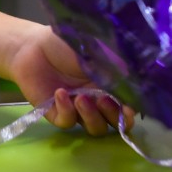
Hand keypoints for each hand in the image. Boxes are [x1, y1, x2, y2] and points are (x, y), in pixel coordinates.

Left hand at [6, 26, 135, 135]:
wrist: (32, 44)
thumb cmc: (67, 43)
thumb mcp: (98, 49)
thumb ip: (118, 65)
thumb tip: (138, 81)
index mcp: (110, 86)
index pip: (128, 107)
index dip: (131, 111)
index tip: (129, 107)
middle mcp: (97, 101)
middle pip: (114, 122)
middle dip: (113, 115)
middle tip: (103, 100)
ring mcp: (78, 109)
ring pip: (94, 128)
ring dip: (91, 116)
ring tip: (81, 98)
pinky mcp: (57, 114)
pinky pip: (68, 122)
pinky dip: (67, 111)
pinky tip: (60, 93)